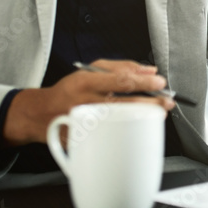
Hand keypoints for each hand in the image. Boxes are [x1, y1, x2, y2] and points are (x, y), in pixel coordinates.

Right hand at [3, 59, 173, 145]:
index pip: (119, 81)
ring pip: (120, 121)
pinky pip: (111, 136)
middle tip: (166, 99)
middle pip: (123, 103)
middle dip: (150, 102)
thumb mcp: (91, 70)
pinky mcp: (84, 140)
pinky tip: (139, 126)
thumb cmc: (70, 90)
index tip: (160, 82)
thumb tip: (149, 71)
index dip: (142, 82)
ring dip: (143, 116)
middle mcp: (85, 103)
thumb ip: (122, 67)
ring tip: (159, 111)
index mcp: (85, 82)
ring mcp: (85, 124)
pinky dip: (128, 130)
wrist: (41, 114)